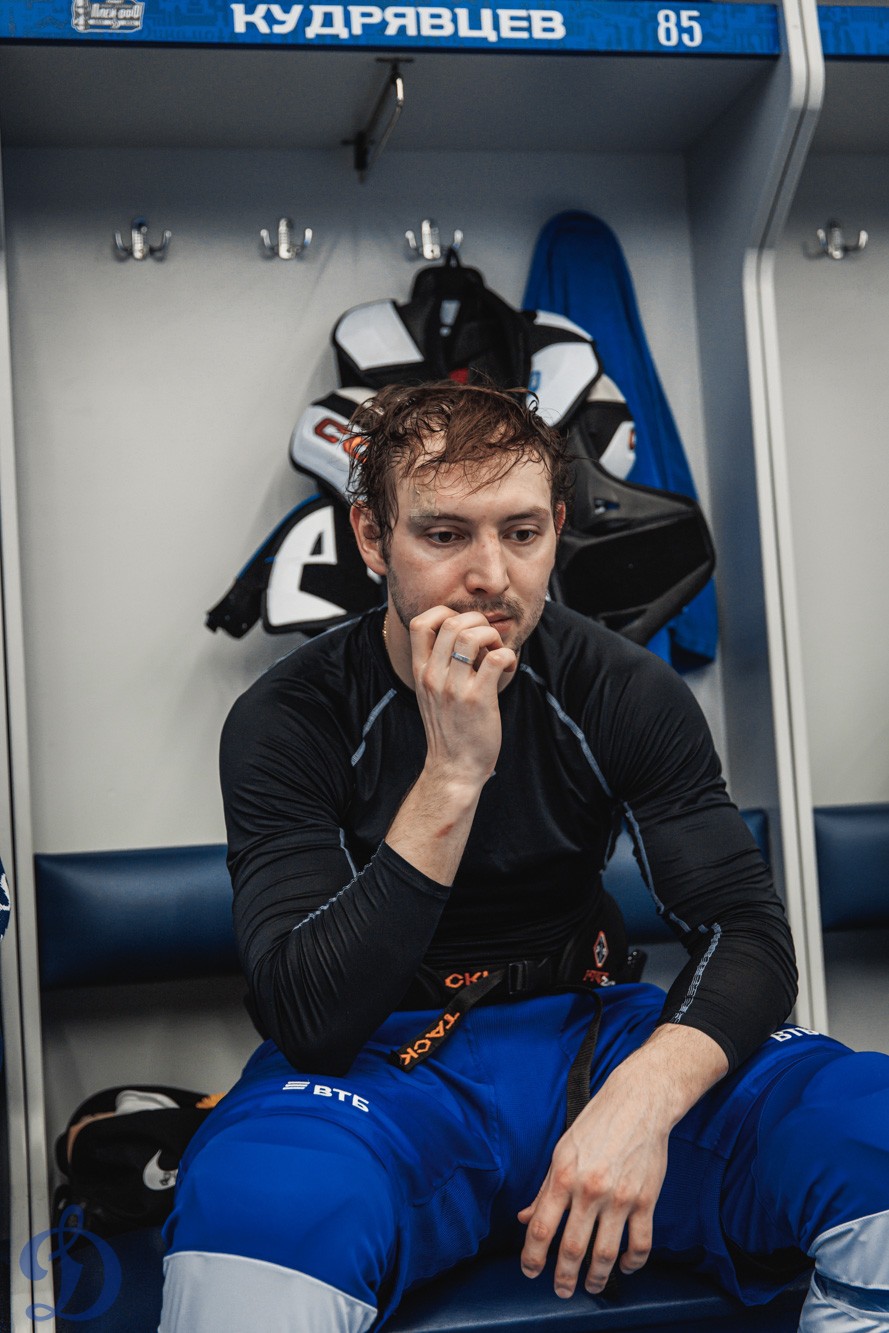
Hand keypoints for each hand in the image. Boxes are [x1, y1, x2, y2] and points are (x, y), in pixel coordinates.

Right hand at [409, 606, 516, 789]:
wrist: (454, 768)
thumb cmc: (449, 729)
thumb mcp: (432, 693)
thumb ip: (440, 664)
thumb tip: (464, 633)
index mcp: (421, 672)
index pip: (419, 623)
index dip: (443, 613)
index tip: (462, 626)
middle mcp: (434, 676)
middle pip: (450, 622)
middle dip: (477, 622)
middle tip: (488, 641)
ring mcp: (454, 688)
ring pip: (472, 636)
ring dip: (493, 637)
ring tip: (498, 653)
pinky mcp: (478, 699)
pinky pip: (496, 658)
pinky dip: (508, 656)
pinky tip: (508, 668)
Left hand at [517, 1026, 727, 1298]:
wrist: (638, 1102)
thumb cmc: (597, 1123)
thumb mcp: (562, 1151)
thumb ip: (544, 1189)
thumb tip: (526, 1218)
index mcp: (564, 1176)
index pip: (541, 1227)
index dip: (532, 1256)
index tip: (530, 1271)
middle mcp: (590, 1190)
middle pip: (572, 1249)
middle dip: (564, 1277)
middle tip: (561, 1290)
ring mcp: (620, 1198)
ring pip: (606, 1254)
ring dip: (596, 1278)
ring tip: (591, 1287)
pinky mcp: (646, 1200)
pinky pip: (640, 1244)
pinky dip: (632, 1263)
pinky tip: (625, 1267)